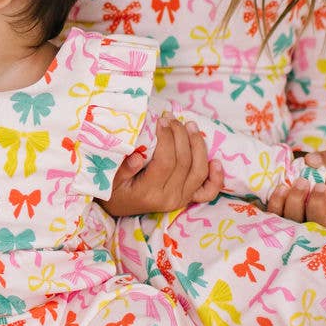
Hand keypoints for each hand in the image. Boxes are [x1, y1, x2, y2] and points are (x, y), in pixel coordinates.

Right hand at [101, 116, 223, 216]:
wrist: (116, 208)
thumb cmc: (112, 189)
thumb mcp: (109, 179)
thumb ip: (122, 169)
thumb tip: (137, 156)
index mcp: (149, 192)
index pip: (166, 162)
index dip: (167, 138)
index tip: (161, 120)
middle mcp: (169, 198)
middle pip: (185, 163)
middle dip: (181, 135)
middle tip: (172, 118)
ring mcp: (180, 199)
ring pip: (199, 171)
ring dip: (198, 145)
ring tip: (191, 126)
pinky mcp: (187, 198)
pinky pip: (208, 191)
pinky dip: (216, 177)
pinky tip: (216, 161)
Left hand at [267, 151, 325, 229]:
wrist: (306, 172)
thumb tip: (311, 161)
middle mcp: (325, 223)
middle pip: (322, 223)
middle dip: (318, 203)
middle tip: (317, 185)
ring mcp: (302, 224)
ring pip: (298, 223)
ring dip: (297, 201)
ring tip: (300, 182)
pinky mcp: (283, 220)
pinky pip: (278, 216)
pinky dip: (278, 202)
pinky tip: (282, 188)